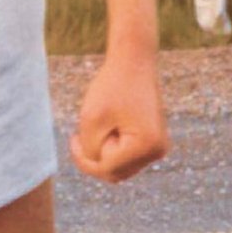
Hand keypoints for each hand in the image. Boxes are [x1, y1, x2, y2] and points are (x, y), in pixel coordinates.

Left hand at [70, 53, 168, 183]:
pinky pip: (128, 155)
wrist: (134, 60)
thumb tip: (99, 168)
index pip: (107, 169)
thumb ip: (90, 150)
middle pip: (116, 172)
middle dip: (96, 156)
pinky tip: (107, 125)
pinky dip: (114, 146)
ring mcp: (158, 147)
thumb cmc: (111, 85)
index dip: (84, 159)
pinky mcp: (154, 141)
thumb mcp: (92, 118)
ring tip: (98, 124)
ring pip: (122, 166)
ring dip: (105, 151)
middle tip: (81, 132)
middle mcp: (157, 151)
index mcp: (146, 146)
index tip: (73, 137)